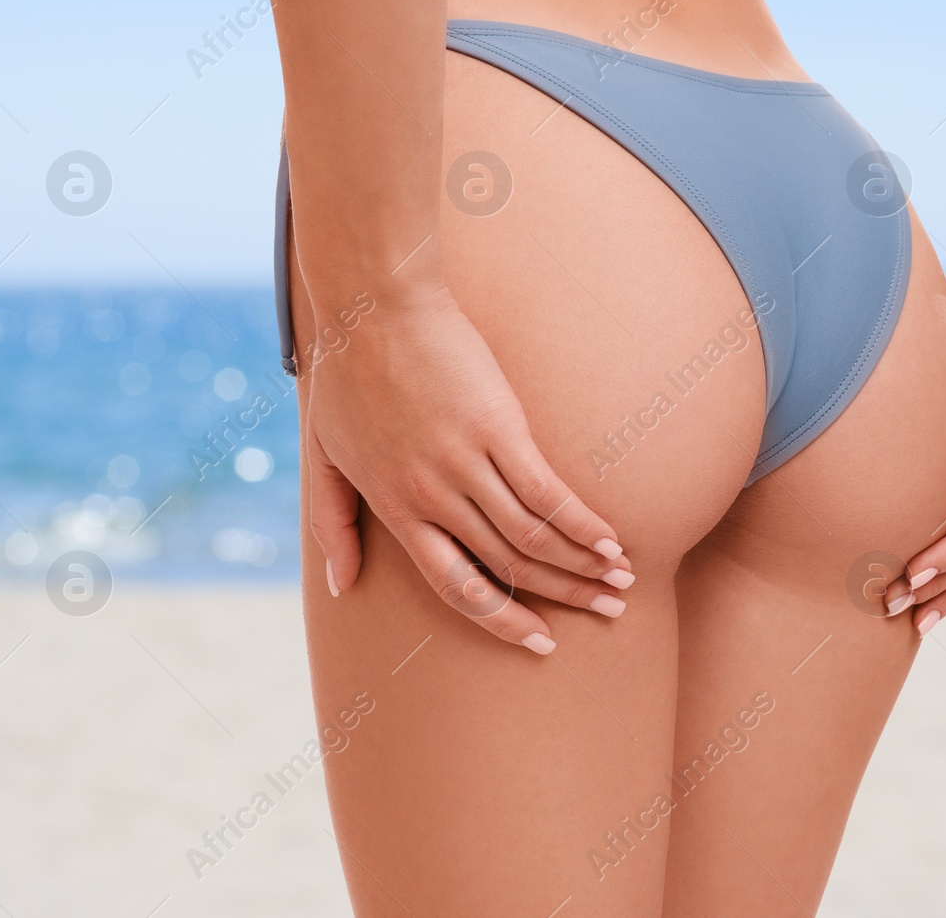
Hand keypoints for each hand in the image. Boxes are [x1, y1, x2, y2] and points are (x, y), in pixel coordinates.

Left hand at [303, 286, 633, 653]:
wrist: (374, 304)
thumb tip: (340, 586)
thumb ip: (331, 525)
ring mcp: (465, 464)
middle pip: (507, 567)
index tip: (541, 641)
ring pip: (533, 536)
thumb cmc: (347, 375)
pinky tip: (611, 538)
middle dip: (562, 598)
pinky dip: (583, 523)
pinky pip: (548, 491)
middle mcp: (433, 498)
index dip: (503, 620)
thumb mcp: (325, 458)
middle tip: (606, 614)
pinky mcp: (497, 427)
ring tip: (620, 581)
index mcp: (396, 510)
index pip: (456, 586)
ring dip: (583, 566)